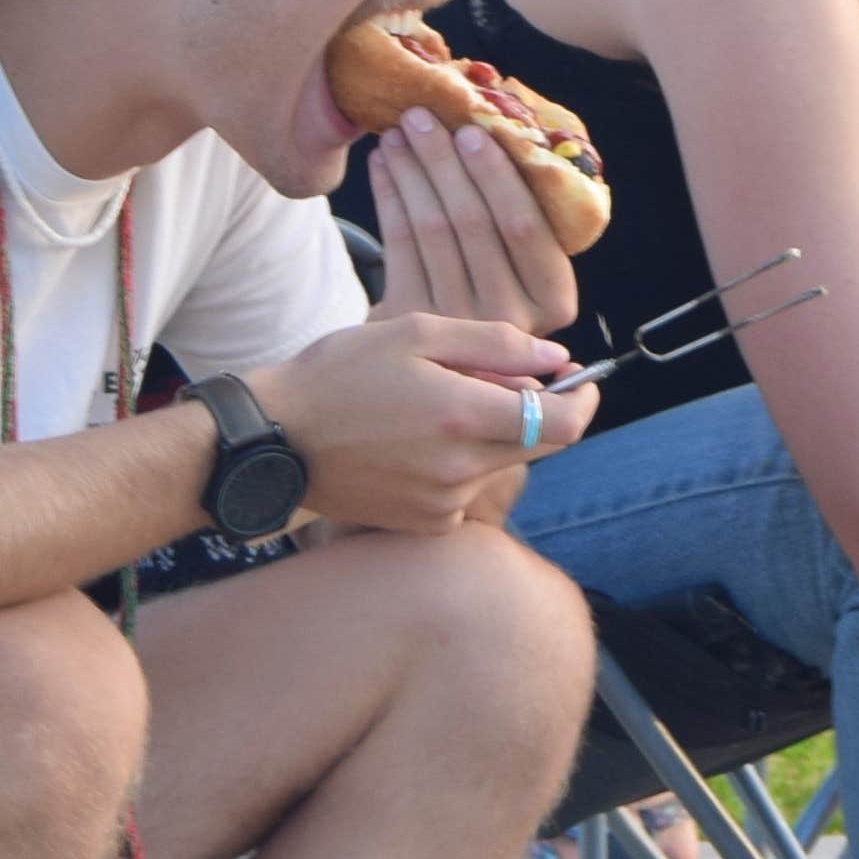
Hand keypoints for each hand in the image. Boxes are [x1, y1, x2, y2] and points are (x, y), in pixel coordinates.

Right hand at [252, 309, 591, 533]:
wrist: (274, 441)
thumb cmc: (338, 374)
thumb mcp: (415, 334)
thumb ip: (495, 345)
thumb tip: (558, 360)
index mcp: (462, 417)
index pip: (563, 423)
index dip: (585, 400)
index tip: (583, 379)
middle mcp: (461, 470)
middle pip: (539, 445)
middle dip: (536, 409)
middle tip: (496, 378)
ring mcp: (444, 504)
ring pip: (502, 464)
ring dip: (491, 434)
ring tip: (434, 406)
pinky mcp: (426, 524)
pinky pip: (469, 489)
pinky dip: (462, 462)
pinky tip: (415, 442)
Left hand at [361, 108, 579, 334]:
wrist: (445, 353)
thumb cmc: (498, 286)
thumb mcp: (529, 267)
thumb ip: (526, 221)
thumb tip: (499, 129)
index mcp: (554, 300)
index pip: (525, 226)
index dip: (496, 174)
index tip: (471, 129)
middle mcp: (510, 318)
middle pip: (472, 222)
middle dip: (443, 160)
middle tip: (420, 116)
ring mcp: (458, 323)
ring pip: (431, 228)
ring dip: (411, 171)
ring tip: (397, 133)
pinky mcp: (412, 320)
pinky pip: (397, 245)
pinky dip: (388, 197)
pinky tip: (381, 165)